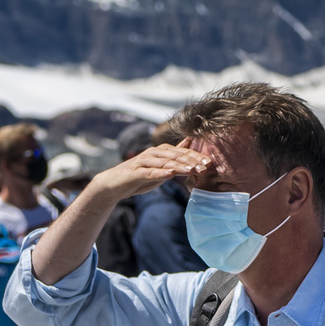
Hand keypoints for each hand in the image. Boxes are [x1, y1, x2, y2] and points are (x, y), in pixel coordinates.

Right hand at [89, 143, 210, 202]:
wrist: (114, 184)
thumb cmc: (140, 175)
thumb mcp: (161, 166)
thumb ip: (175, 155)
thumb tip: (190, 141)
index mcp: (161, 151)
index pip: (182, 152)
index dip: (196, 157)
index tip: (210, 162)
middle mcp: (153, 153)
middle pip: (176, 156)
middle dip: (192, 161)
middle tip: (205, 166)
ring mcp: (143, 162)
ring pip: (165, 163)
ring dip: (180, 166)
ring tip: (192, 170)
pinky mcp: (135, 172)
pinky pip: (150, 172)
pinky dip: (161, 173)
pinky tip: (171, 174)